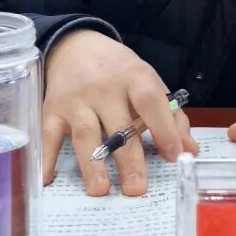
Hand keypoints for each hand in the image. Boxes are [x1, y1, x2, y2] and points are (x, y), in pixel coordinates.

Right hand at [42, 29, 197, 196]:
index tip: (174, 156)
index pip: (151, 102)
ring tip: (100, 190)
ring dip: (92, 163)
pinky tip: (47, 179)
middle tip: (136, 189)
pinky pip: (49, 134)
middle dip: (128, 159)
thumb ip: (172, 117)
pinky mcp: (52, 108)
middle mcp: (105, 87)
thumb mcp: (150, 83)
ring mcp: (77, 99)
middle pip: (118, 125)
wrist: (77, 46)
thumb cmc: (120, 71)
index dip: (164, 128)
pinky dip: (47, 157)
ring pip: (85, 133)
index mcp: (135, 77)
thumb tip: (188, 151)